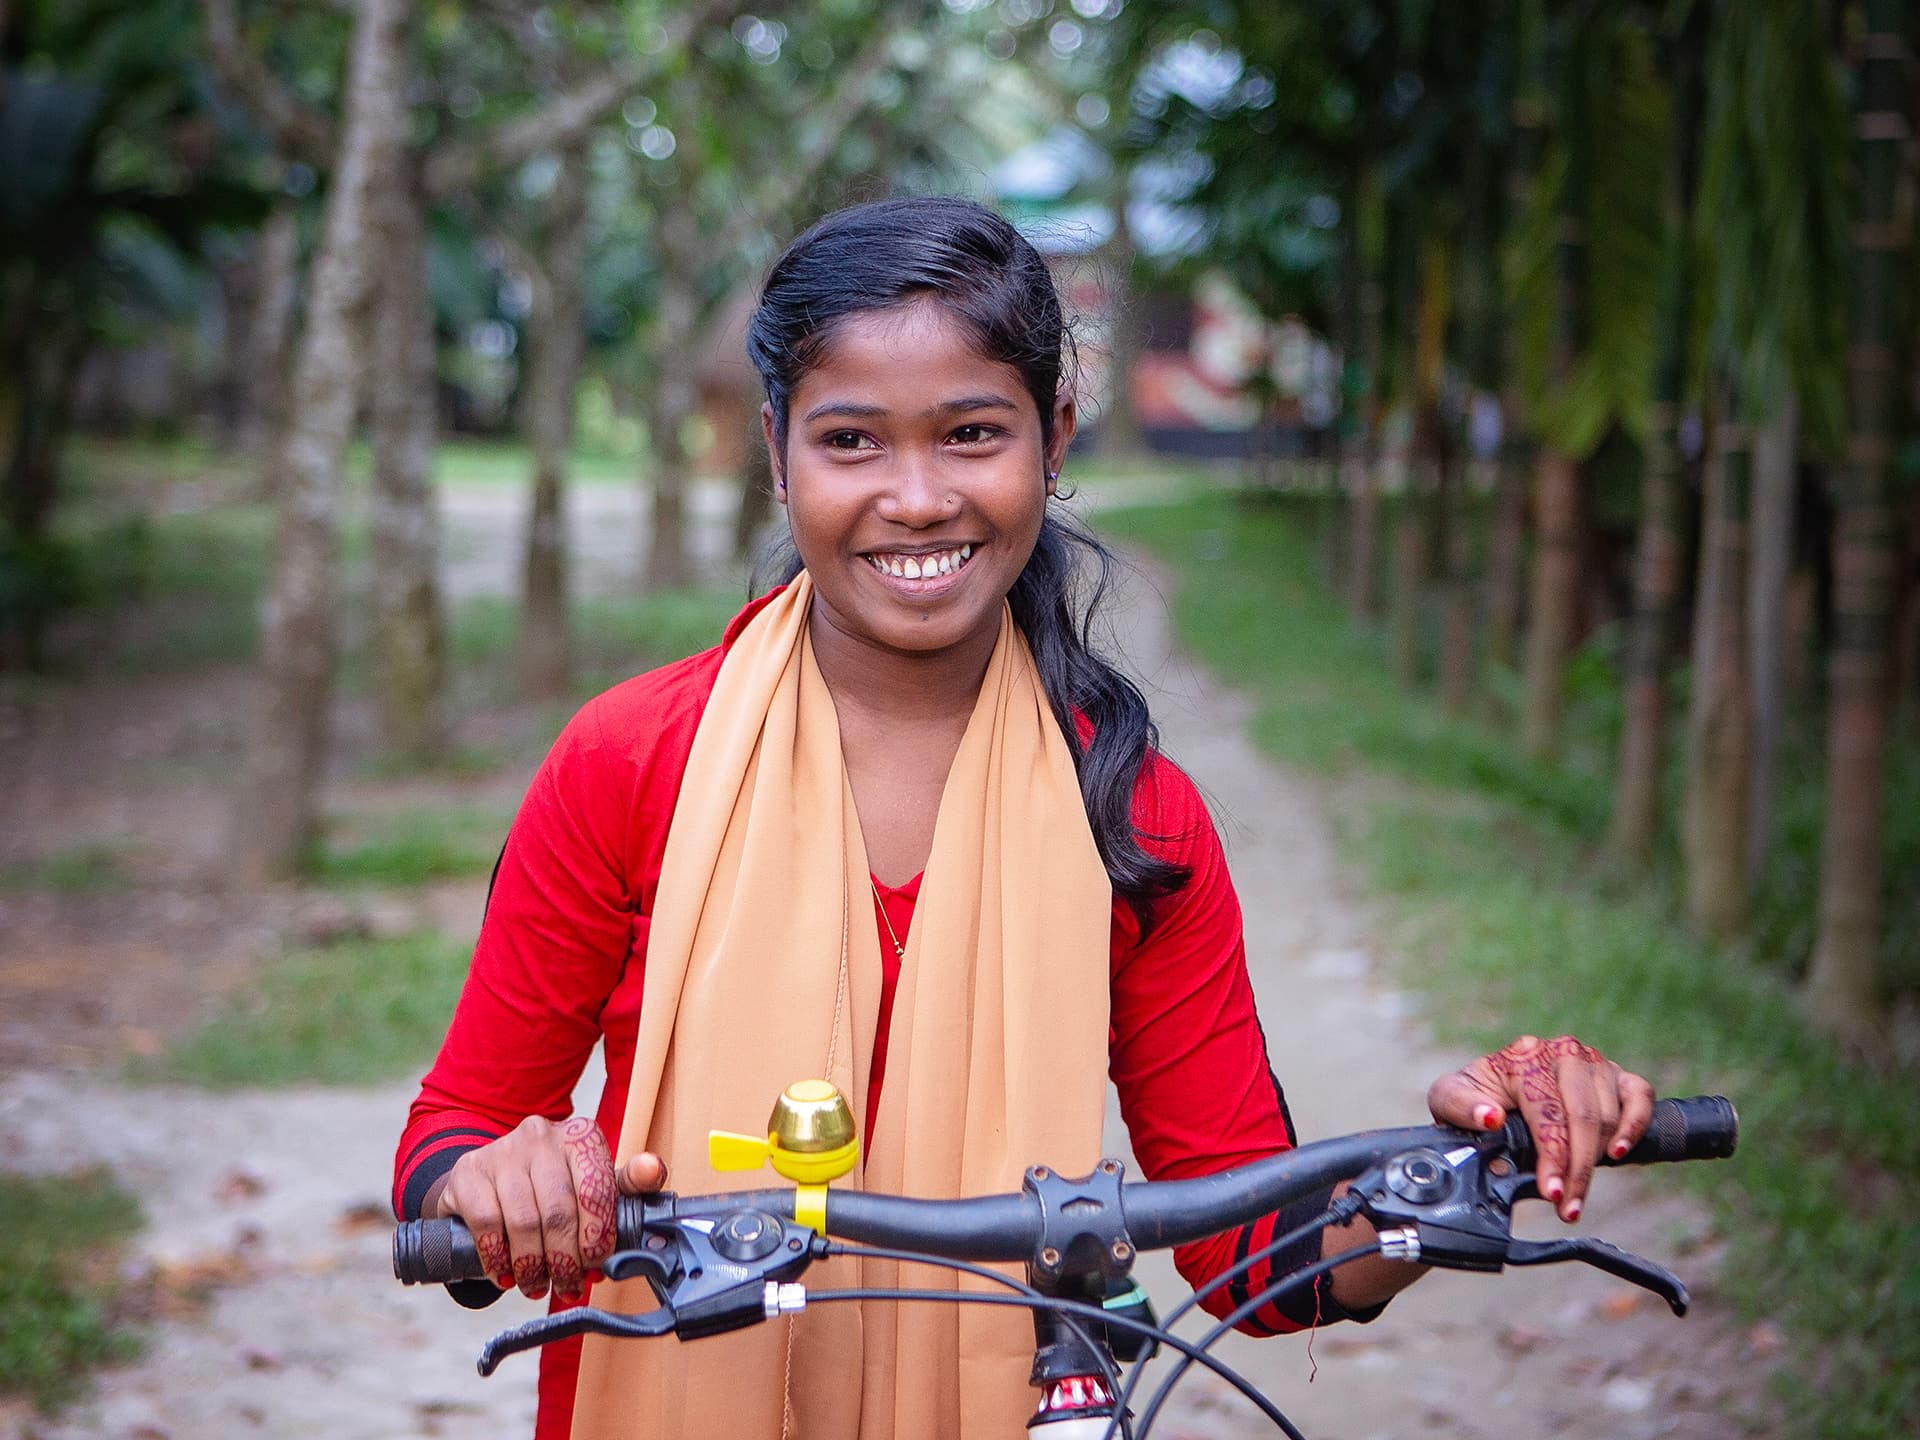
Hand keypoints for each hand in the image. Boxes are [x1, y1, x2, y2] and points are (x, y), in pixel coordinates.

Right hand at [428, 1116, 666, 1299]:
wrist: (486, 1179)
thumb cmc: (548, 1187)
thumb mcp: (590, 1183)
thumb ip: (626, 1184)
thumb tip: (654, 1170)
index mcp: (580, 1137)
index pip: (596, 1191)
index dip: (598, 1237)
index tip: (596, 1266)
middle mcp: (542, 1136)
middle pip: (559, 1212)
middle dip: (566, 1259)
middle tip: (568, 1285)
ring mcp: (502, 1151)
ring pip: (524, 1222)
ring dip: (533, 1265)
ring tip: (537, 1285)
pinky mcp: (469, 1172)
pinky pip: (488, 1224)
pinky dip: (498, 1258)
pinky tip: (505, 1274)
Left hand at [1427, 1035, 1653, 1223]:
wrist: (1495, 1091)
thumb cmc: (1475, 1098)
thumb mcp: (1450, 1099)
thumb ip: (1459, 1106)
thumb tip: (1488, 1116)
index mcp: (1524, 1057)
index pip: (1548, 1112)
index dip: (1552, 1156)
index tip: (1550, 1192)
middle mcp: (1562, 1054)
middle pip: (1584, 1117)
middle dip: (1578, 1169)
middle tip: (1568, 1206)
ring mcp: (1593, 1062)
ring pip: (1609, 1114)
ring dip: (1600, 1159)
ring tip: (1580, 1191)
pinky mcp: (1617, 1074)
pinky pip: (1640, 1096)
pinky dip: (1635, 1125)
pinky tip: (1619, 1153)